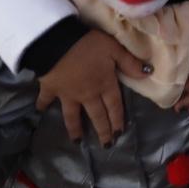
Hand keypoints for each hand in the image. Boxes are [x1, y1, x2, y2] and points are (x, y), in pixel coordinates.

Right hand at [36, 28, 147, 144]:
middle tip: (106, 145)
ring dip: (75, 128)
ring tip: (77, 141)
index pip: (114, 106)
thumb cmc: (89, 44)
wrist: (57, 43)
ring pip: (73, 116)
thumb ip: (129, 62)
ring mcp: (68, 95)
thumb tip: (148, 74)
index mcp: (104, 84)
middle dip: (103, 131)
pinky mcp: (50, 89)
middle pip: (97, 115)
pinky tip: (40, 111)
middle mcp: (88, 94)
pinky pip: (46, 100)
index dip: (118, 120)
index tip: (120, 134)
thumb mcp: (114, 48)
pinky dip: (42, 105)